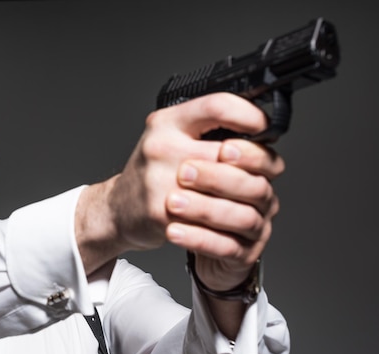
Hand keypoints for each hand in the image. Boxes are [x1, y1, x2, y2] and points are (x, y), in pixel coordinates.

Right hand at [76, 92, 283, 277]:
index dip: (248, 115)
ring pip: (228, 188)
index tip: (261, 127)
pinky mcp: (162, 212)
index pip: (217, 106)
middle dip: (257, 166)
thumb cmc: (151, 173)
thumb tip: (257, 131)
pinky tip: (231, 221)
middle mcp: (161, 147)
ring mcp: (160, 180)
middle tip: (263, 173)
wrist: (116, 209)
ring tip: (249, 199)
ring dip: (248, 197)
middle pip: (230, 151)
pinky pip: (211, 218)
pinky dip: (228, 223)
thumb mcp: (169, 138)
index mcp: (166, 123)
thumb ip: (204, 130)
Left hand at [165, 130, 284, 289]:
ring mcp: (253, 222)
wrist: (160, 227)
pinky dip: (199, 239)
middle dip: (218, 177)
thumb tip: (199, 111)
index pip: (261, 144)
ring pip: (242, 216)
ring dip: (205, 209)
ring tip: (173, 202)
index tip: (225, 145)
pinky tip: (174, 230)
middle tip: (184, 172)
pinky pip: (225, 248)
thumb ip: (193, 127)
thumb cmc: (170, 187)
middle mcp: (256, 190)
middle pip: (253, 182)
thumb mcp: (175, 149)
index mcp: (246, 160)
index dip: (248, 145)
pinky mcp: (241, 251)